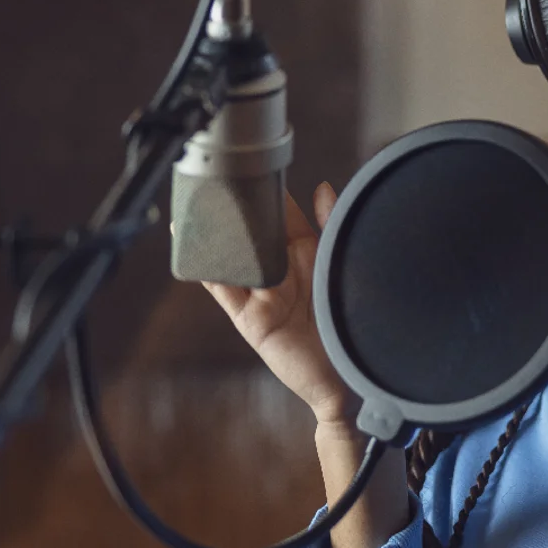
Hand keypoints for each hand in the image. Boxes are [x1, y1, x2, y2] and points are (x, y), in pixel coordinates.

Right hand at [200, 182, 355, 425]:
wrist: (352, 379)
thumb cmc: (356, 324)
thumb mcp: (345, 265)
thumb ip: (333, 226)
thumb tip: (322, 186)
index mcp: (308, 255)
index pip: (280, 217)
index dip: (267, 196)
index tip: (253, 169)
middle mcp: (282, 273)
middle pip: (251, 235)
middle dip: (236, 212)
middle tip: (218, 180)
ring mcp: (263, 295)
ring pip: (232, 258)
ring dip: (213, 236)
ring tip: (195, 206)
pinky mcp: (250, 319)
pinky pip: (223, 289)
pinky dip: (206, 268)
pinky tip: (191, 246)